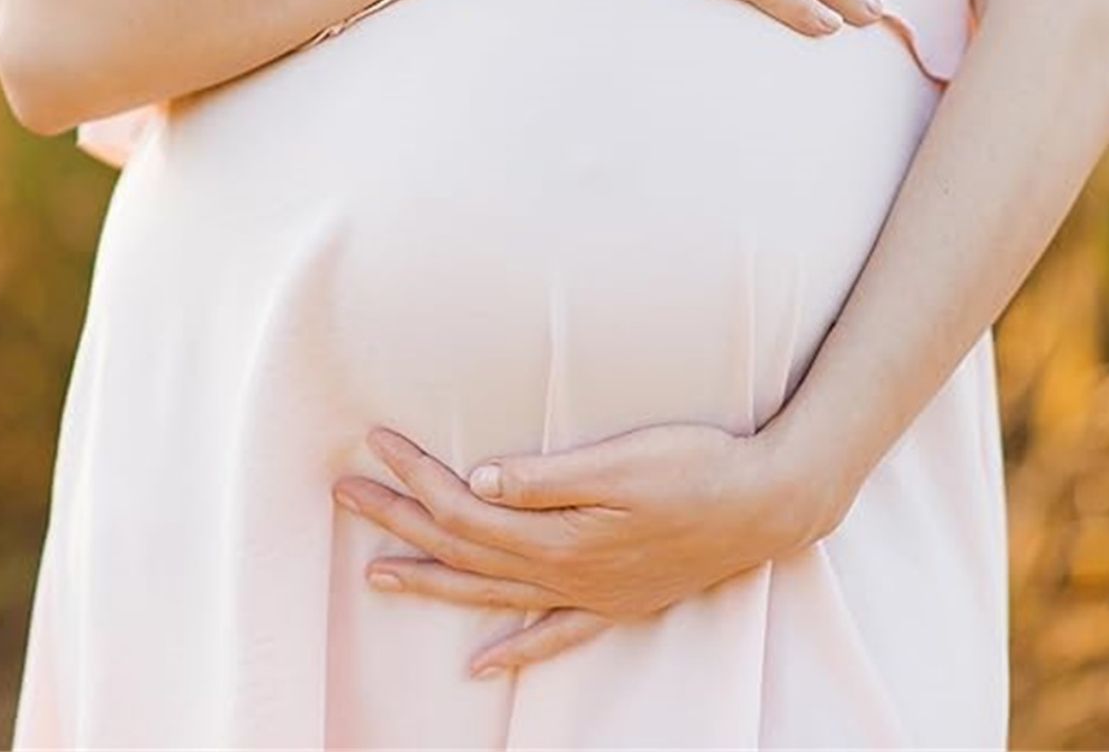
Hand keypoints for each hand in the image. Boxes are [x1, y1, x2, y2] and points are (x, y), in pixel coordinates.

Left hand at [331, 420, 847, 677]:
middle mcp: (562, 573)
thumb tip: (477, 482)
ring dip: (431, 581)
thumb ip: (546, 479)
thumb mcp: (622, 463)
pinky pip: (552, 636)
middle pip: (461, 549)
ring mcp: (588, 594)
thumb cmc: (696, 470)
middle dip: (398, 520)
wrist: (764, 507)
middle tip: (344, 494)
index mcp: (556, 533)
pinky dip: (515, 649)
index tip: (375, 443)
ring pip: (490, 593)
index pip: (463, 507)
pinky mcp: (615, 601)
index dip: (414, 476)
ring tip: (377, 574)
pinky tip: (483, 665)